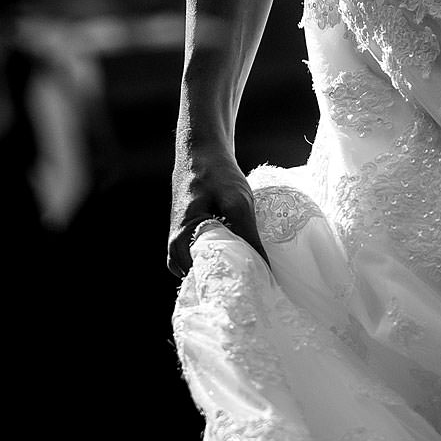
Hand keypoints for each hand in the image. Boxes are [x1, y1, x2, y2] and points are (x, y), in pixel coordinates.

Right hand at [167, 138, 263, 278]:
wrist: (202, 151)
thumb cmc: (217, 174)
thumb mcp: (238, 204)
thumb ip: (249, 237)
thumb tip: (265, 269)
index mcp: (181, 242)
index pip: (206, 278)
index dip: (232, 283)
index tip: (255, 289)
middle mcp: (175, 248)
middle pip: (203, 277)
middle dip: (228, 280)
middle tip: (255, 284)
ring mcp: (180, 244)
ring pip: (204, 268)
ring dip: (224, 269)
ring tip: (250, 271)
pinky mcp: (188, 238)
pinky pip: (203, 258)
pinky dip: (220, 259)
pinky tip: (240, 256)